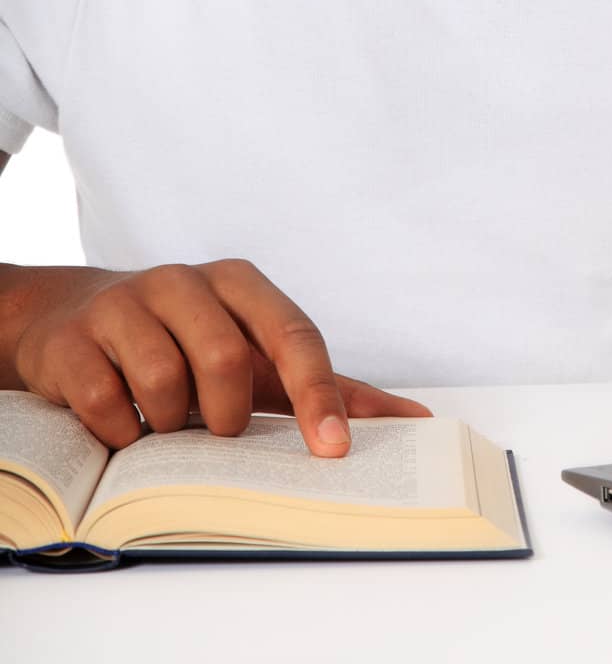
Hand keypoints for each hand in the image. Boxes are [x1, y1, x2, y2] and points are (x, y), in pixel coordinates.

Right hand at [13, 257, 432, 455]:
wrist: (74, 319)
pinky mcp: (74, 341)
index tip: (334, 450)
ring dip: (171, 426)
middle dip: (227, 418)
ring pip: (164, 382)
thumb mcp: (257, 355)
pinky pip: (107, 403)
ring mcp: (125, 305)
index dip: (315, 393)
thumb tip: (416, 418)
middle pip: (226, 362)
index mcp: (241, 284)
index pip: (292, 334)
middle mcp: (185, 282)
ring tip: (167, 425)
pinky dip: (121, 433)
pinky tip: (122, 428)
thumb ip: (331, 385)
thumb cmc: (189, 343)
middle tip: (219, 433)